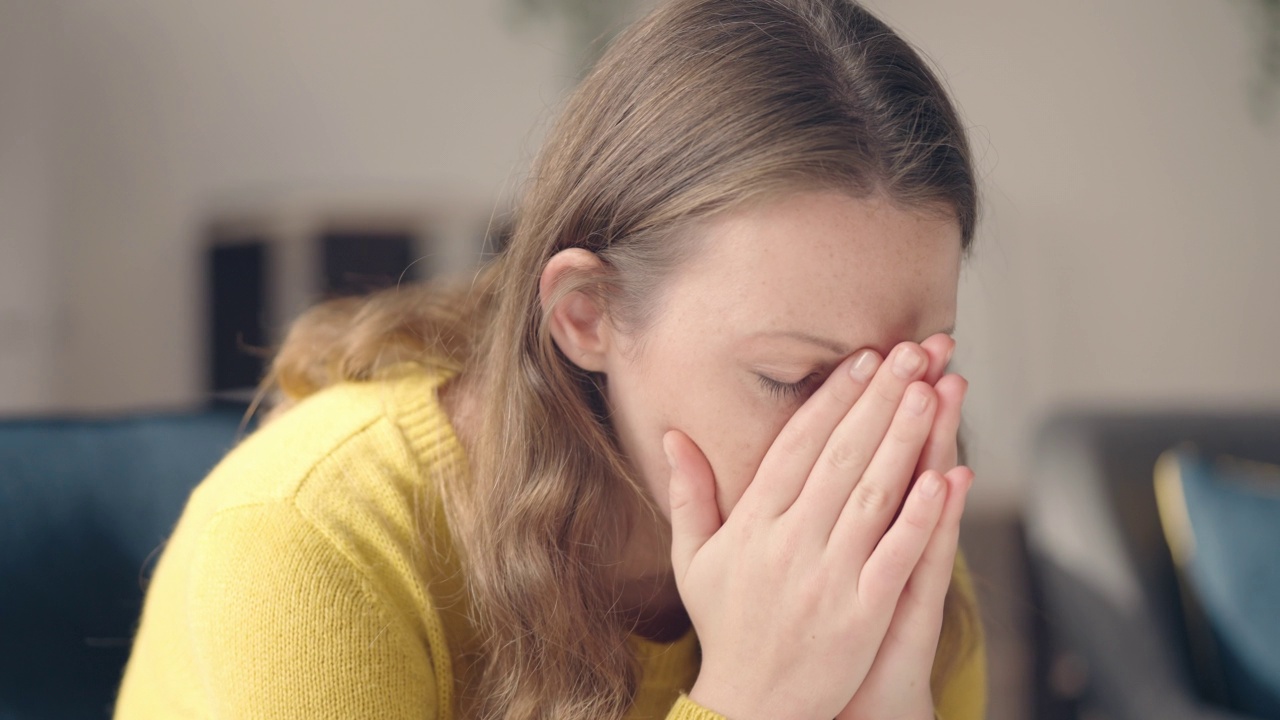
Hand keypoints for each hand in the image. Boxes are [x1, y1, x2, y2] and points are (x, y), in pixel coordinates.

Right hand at [667, 342, 950, 719]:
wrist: (752, 706)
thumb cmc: (727, 626)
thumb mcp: (696, 559)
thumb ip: (690, 495)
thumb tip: (673, 436)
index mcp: (752, 525)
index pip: (795, 446)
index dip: (832, 398)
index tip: (862, 359)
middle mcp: (789, 544)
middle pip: (840, 457)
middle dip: (880, 399)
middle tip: (912, 352)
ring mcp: (827, 578)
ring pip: (872, 495)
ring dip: (904, 439)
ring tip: (931, 391)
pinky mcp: (862, 615)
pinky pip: (896, 555)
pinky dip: (920, 516)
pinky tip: (945, 476)